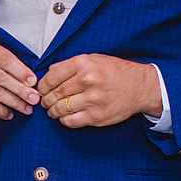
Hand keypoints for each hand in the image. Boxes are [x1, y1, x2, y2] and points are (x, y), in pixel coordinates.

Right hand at [0, 39, 39, 119]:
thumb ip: (7, 65)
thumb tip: (31, 81)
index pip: (5, 59)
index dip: (21, 71)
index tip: (33, 82)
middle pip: (2, 77)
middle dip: (21, 90)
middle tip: (34, 98)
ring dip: (15, 102)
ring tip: (26, 108)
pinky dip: (2, 111)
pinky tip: (9, 114)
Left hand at [38, 54, 161, 127]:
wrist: (140, 87)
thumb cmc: (115, 72)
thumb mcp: (92, 59)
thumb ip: (69, 65)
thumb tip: (49, 73)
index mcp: (83, 64)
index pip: (52, 77)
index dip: (42, 86)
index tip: (41, 89)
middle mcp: (87, 81)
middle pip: (55, 93)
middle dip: (45, 99)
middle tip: (44, 101)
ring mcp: (92, 100)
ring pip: (61, 108)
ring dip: (52, 111)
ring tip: (52, 110)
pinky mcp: (96, 116)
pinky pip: (71, 121)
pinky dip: (64, 120)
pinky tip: (64, 117)